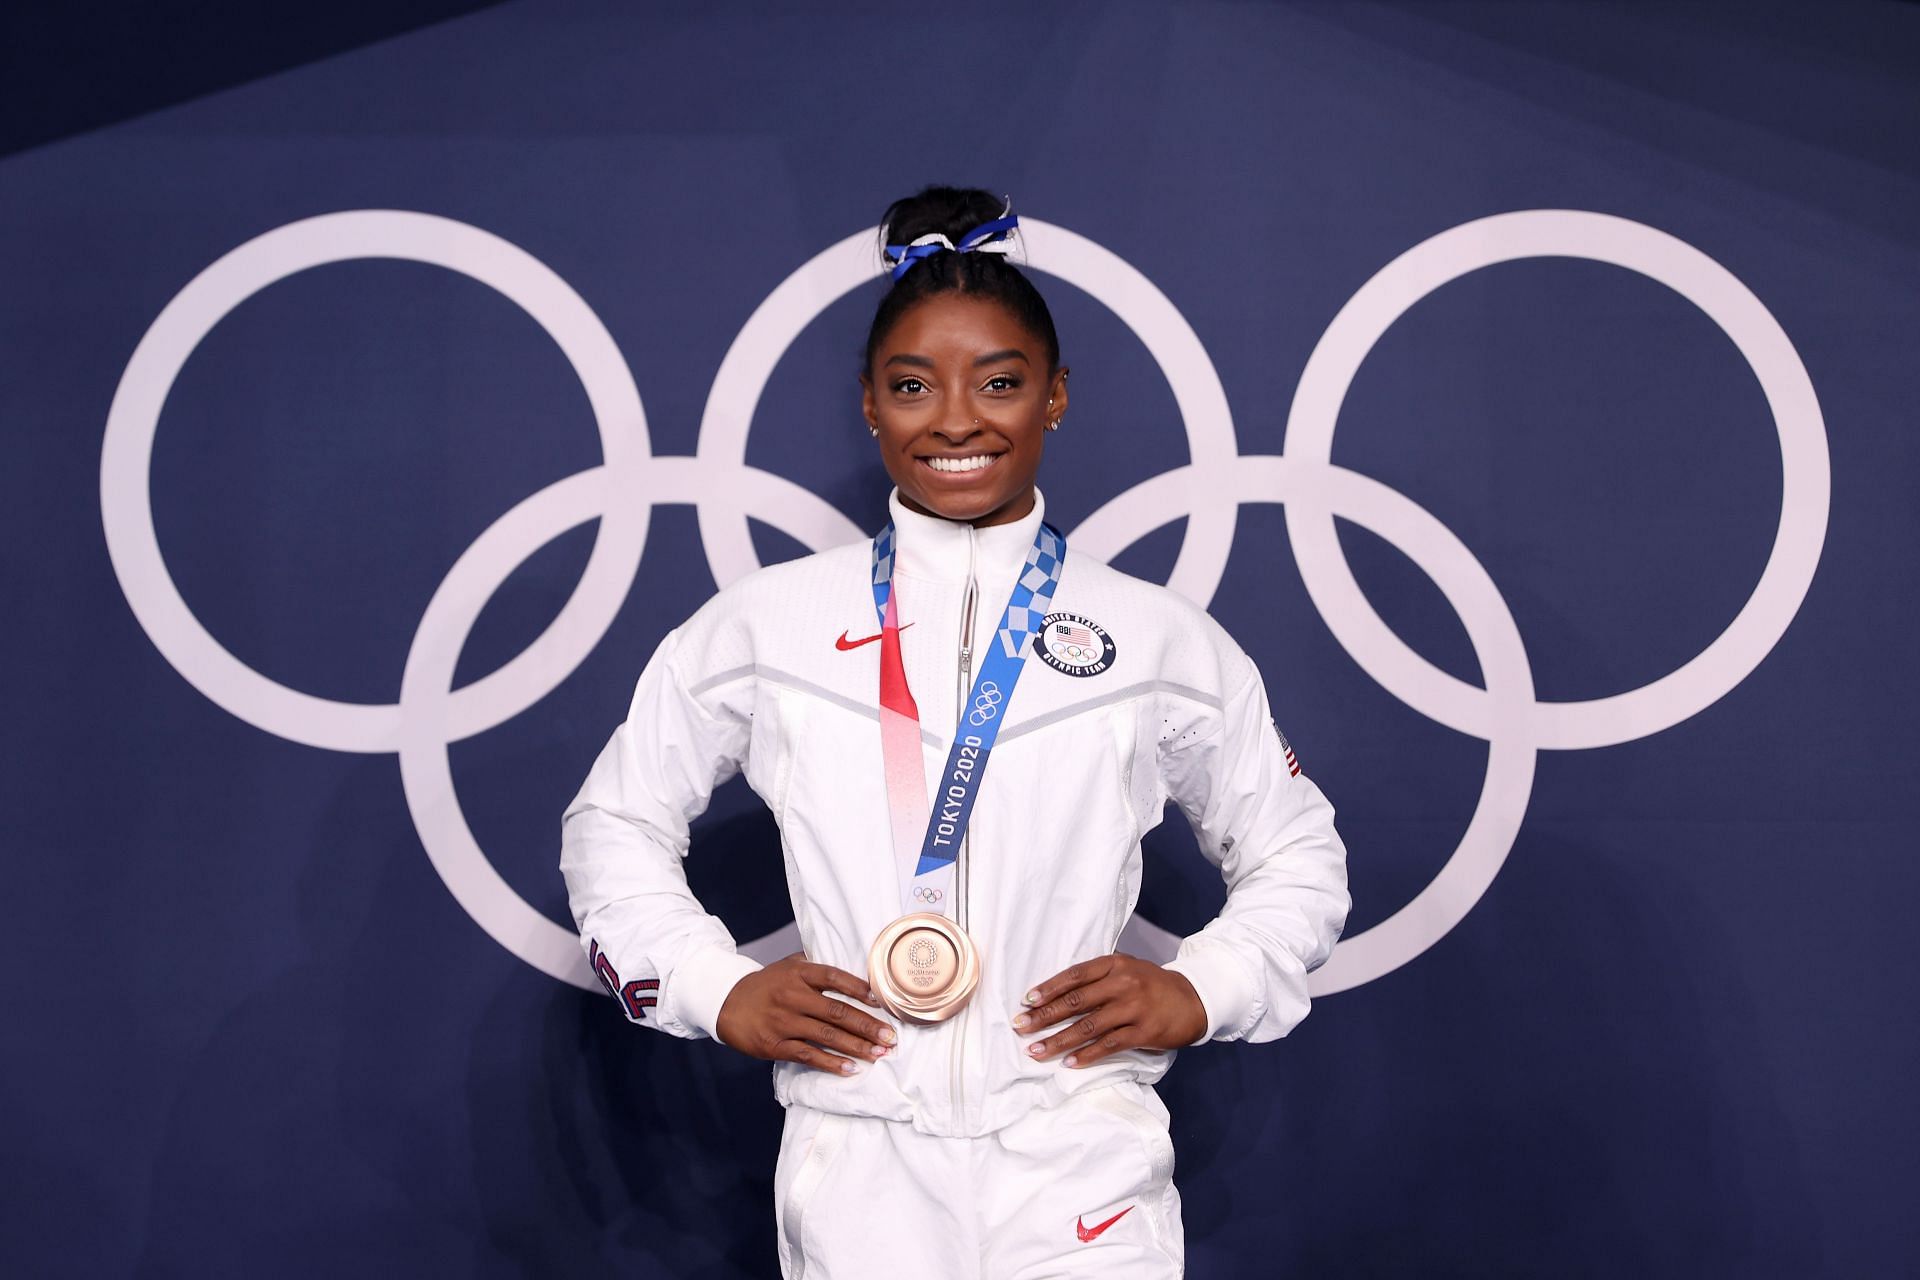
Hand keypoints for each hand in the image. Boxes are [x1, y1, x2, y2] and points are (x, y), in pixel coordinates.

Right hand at [714, 952, 898, 1074]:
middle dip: (867, 1025)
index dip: (859, 989)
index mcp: (798, 973)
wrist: (726, 1002)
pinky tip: (851, 1068)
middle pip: (836, 1011)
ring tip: (878, 1054)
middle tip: (890, 1037)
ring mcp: (783, 1022)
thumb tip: (852, 973)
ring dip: (856, 1046)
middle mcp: (792, 996)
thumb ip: (815, 967)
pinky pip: (808, 1055)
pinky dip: (831, 1063)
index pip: (834, 978)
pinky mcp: (774, 1045)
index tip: (881, 1001)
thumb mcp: (788, 966)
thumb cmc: (765, 984)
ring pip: (826, 1035)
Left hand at [1011, 953, 1207, 1066]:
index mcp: (1115, 964)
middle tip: (1021, 1027)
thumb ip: (1099, 976)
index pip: (1074, 975)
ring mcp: (1134, 1008)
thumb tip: (1058, 992)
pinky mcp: (1144, 1031)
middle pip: (1076, 1001)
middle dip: (1044, 1016)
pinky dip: (1087, 1055)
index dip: (1049, 988)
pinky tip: (1069, 1063)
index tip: (1027, 1001)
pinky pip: (1109, 1045)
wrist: (1195, 999)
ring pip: (1088, 1026)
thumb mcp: (1128, 969)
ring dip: (1058, 1040)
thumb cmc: (1153, 984)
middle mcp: (1123, 983)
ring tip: (1036, 1051)